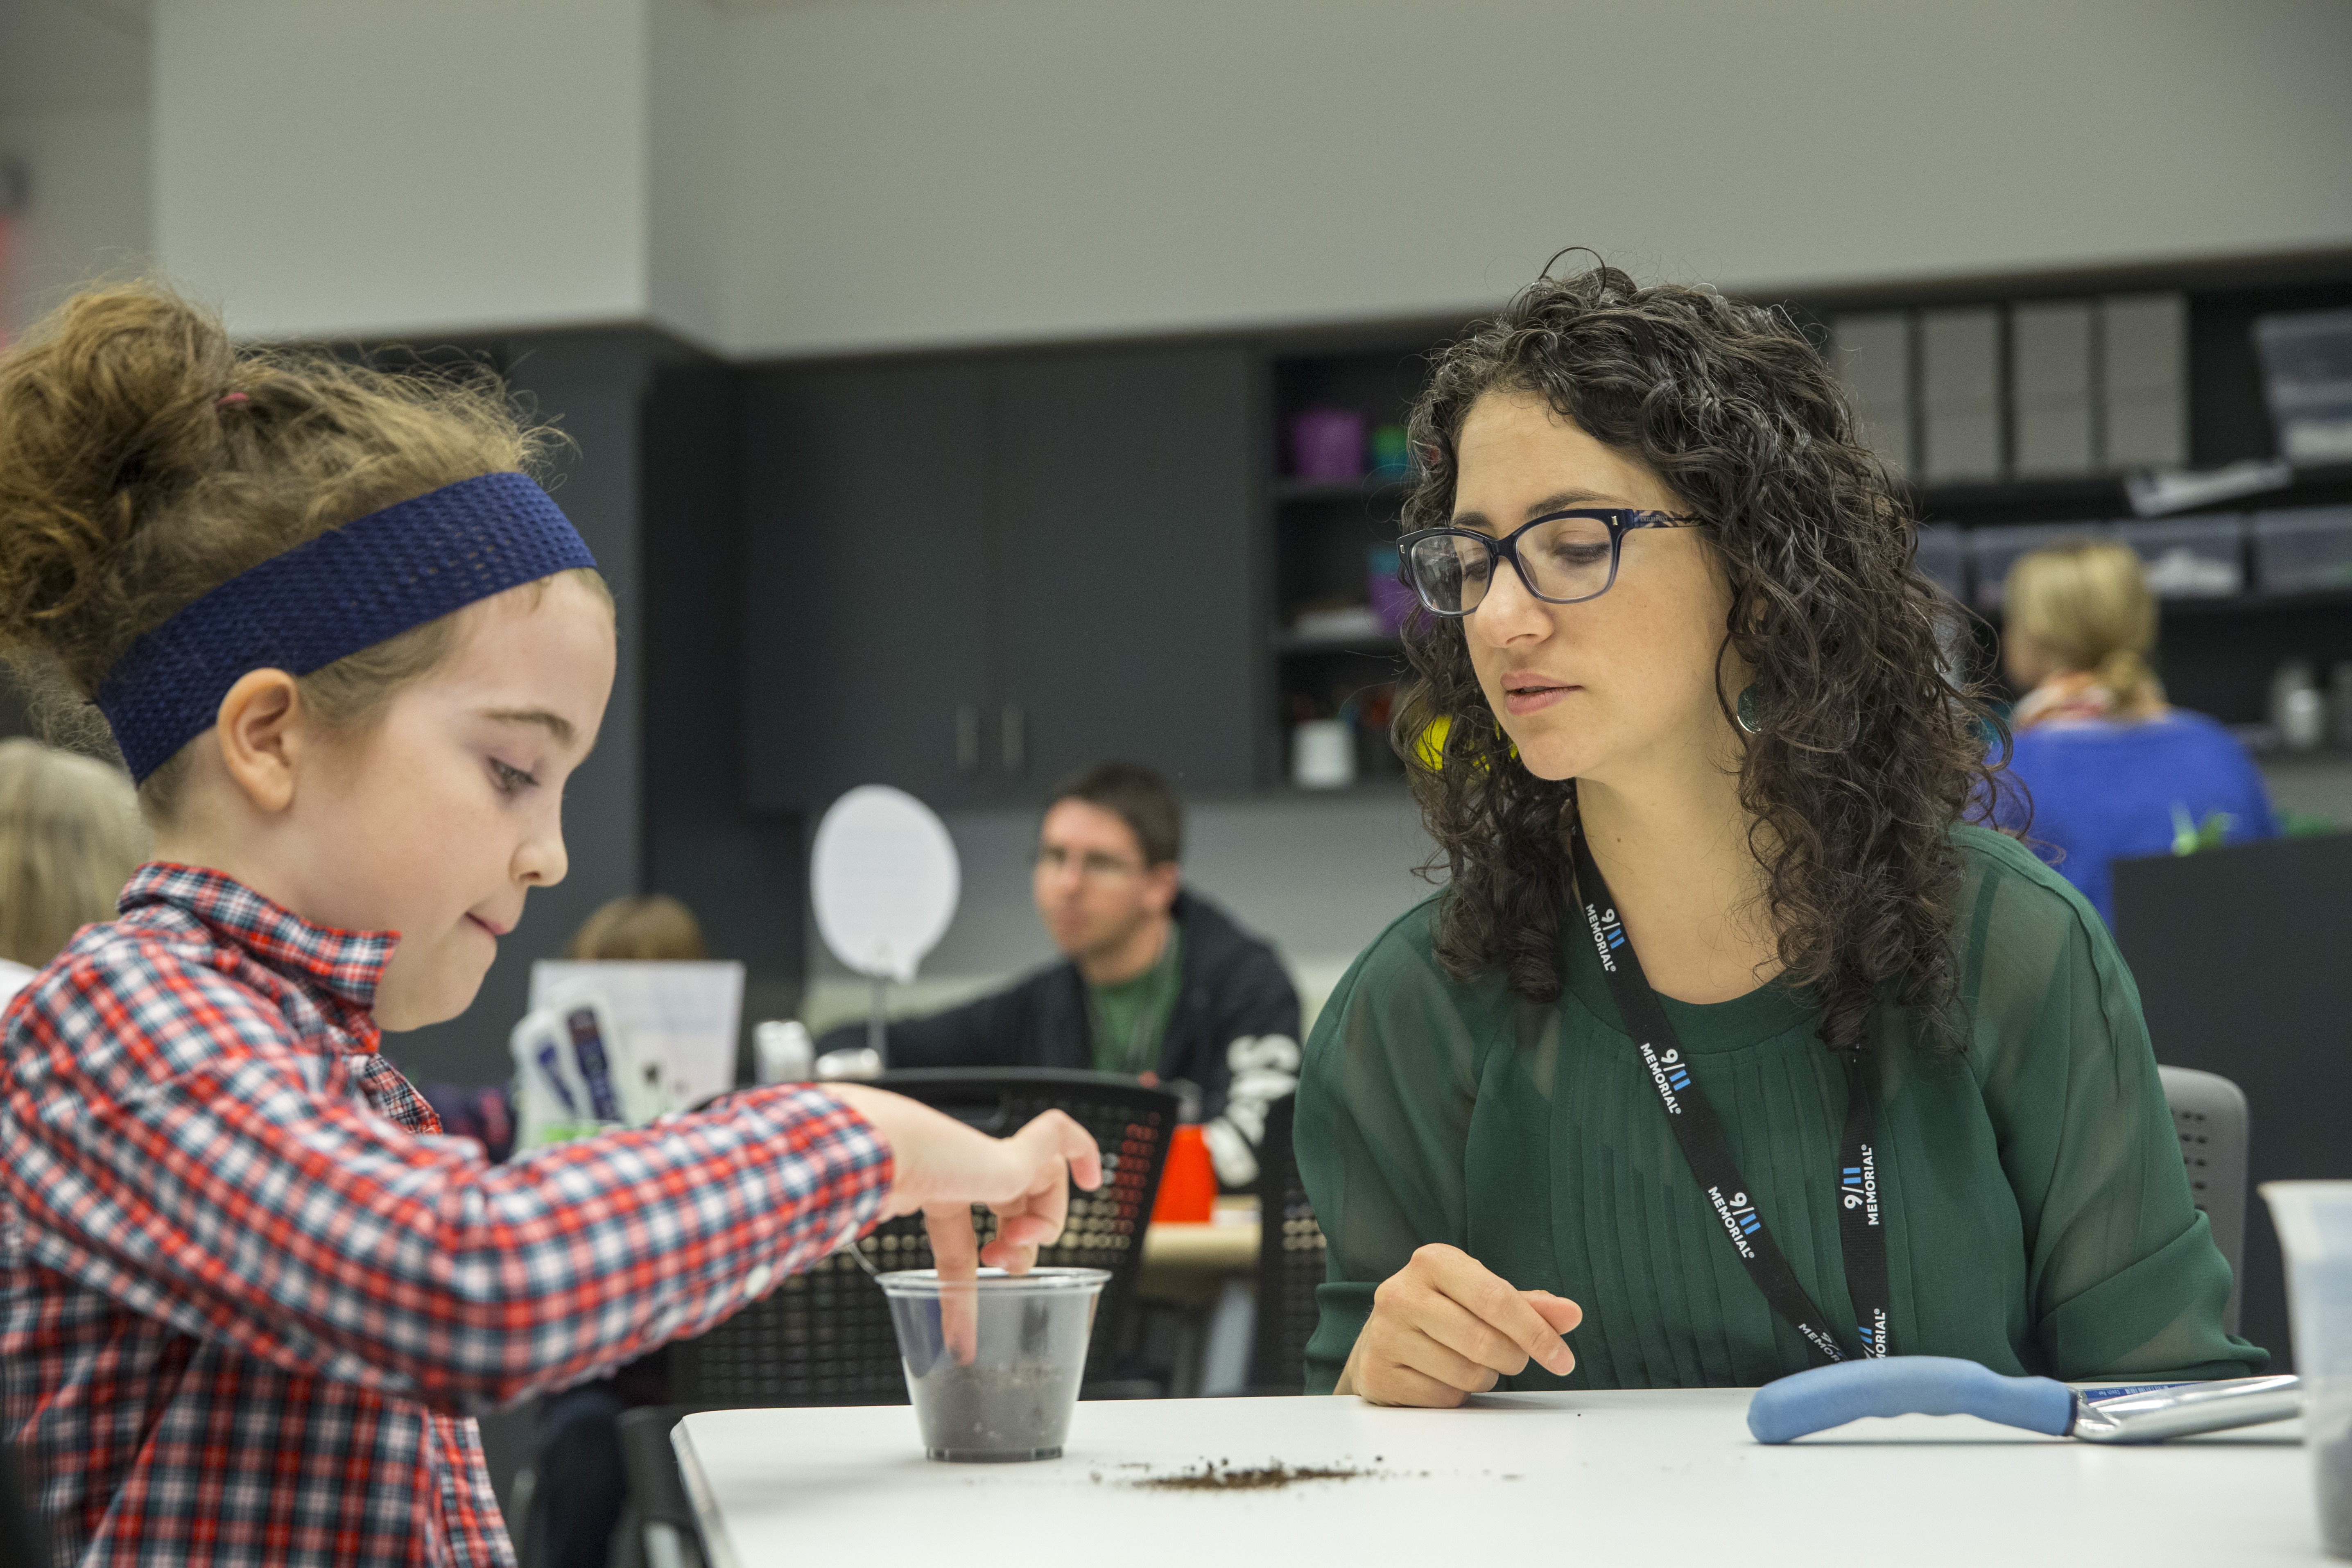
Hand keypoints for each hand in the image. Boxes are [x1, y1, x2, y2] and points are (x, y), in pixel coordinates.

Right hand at [824, 1089, 1103, 1359]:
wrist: (881, 1153)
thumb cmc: (867, 1191)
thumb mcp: (885, 1247)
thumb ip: (911, 1284)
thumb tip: (938, 1344)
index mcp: (930, 1190)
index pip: (958, 1246)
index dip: (961, 1294)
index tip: (962, 1339)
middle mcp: (962, 1168)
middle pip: (1012, 1208)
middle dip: (1018, 1249)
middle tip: (1002, 1266)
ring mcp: (989, 1154)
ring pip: (1042, 1181)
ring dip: (1044, 1224)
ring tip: (1016, 1243)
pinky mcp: (1016, 1148)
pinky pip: (1058, 1133)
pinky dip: (1081, 1149)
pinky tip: (1093, 1180)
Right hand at [1335, 1243, 1581, 1406]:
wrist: (1382, 1337)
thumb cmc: (1444, 1312)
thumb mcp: (1483, 1297)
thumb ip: (1529, 1306)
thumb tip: (1572, 1314)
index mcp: (1432, 1261)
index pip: (1496, 1298)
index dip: (1537, 1333)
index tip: (1563, 1360)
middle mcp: (1401, 1293)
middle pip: (1484, 1341)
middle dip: (1512, 1358)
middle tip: (1510, 1358)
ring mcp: (1383, 1334)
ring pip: (1466, 1374)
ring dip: (1483, 1377)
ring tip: (1469, 1362)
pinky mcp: (1376, 1374)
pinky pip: (1442, 1398)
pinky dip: (1456, 1395)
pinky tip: (1444, 1377)